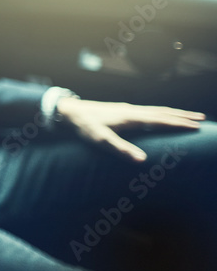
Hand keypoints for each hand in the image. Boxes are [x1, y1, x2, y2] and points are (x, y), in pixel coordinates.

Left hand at [56, 97, 205, 161]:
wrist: (69, 111)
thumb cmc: (84, 127)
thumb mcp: (101, 140)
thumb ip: (121, 150)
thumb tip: (142, 161)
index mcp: (131, 118)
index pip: (161, 120)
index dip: (179, 124)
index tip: (197, 127)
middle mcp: (132, 111)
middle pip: (163, 112)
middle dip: (183, 116)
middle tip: (202, 119)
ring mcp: (127, 109)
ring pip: (156, 110)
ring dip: (173, 113)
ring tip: (187, 116)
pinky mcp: (122, 111)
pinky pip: (148, 111)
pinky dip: (160, 113)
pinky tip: (160, 116)